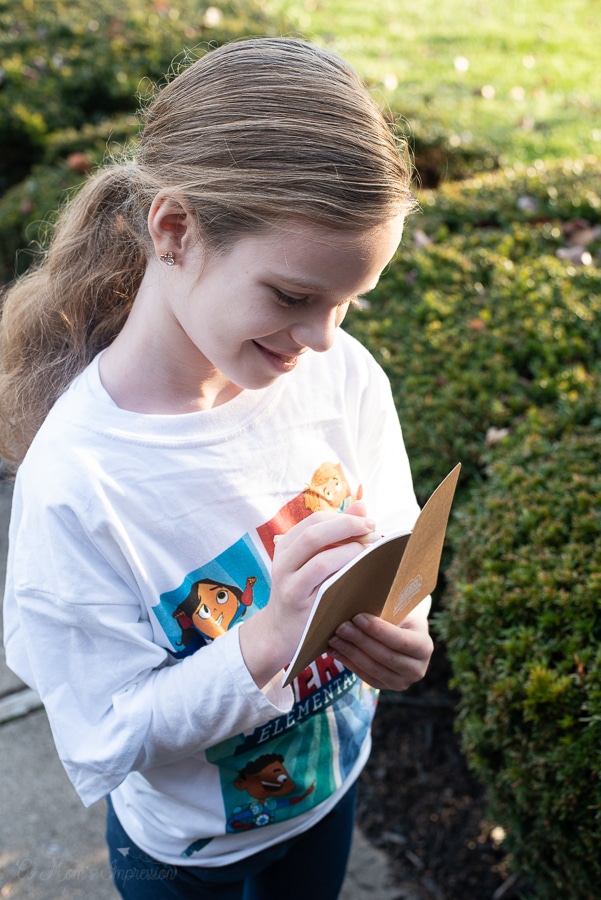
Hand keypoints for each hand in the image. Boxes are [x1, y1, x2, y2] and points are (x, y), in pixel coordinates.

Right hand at [240, 502, 375, 687]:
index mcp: (286, 546)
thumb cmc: (304, 591)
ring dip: (350, 551)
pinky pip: (325, 584)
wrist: (280, 631)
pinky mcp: (301, 606)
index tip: (365, 521)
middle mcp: (283, 563)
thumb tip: (362, 505)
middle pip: (314, 534)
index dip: (342, 517)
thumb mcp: (312, 560)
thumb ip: (336, 533)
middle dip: (347, 526)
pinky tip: (361, 573)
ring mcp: (290, 585)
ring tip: (370, 551)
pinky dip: (345, 573)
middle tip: (372, 528)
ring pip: (320, 559)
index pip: (314, 521)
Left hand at [327, 606, 433, 690]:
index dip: (378, 630)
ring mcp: (401, 682)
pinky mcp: (385, 686)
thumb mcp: (400, 610)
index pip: (401, 641)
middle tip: (341, 627)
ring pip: (372, 668)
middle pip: (385, 656)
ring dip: (350, 652)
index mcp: (424, 646)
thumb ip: (384, 611)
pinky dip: (348, 662)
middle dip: (360, 640)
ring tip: (334, 638)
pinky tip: (335, 650)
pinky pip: (364, 676)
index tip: (358, 617)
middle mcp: (417, 669)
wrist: (404, 633)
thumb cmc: (400, 615)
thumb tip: (356, 605)